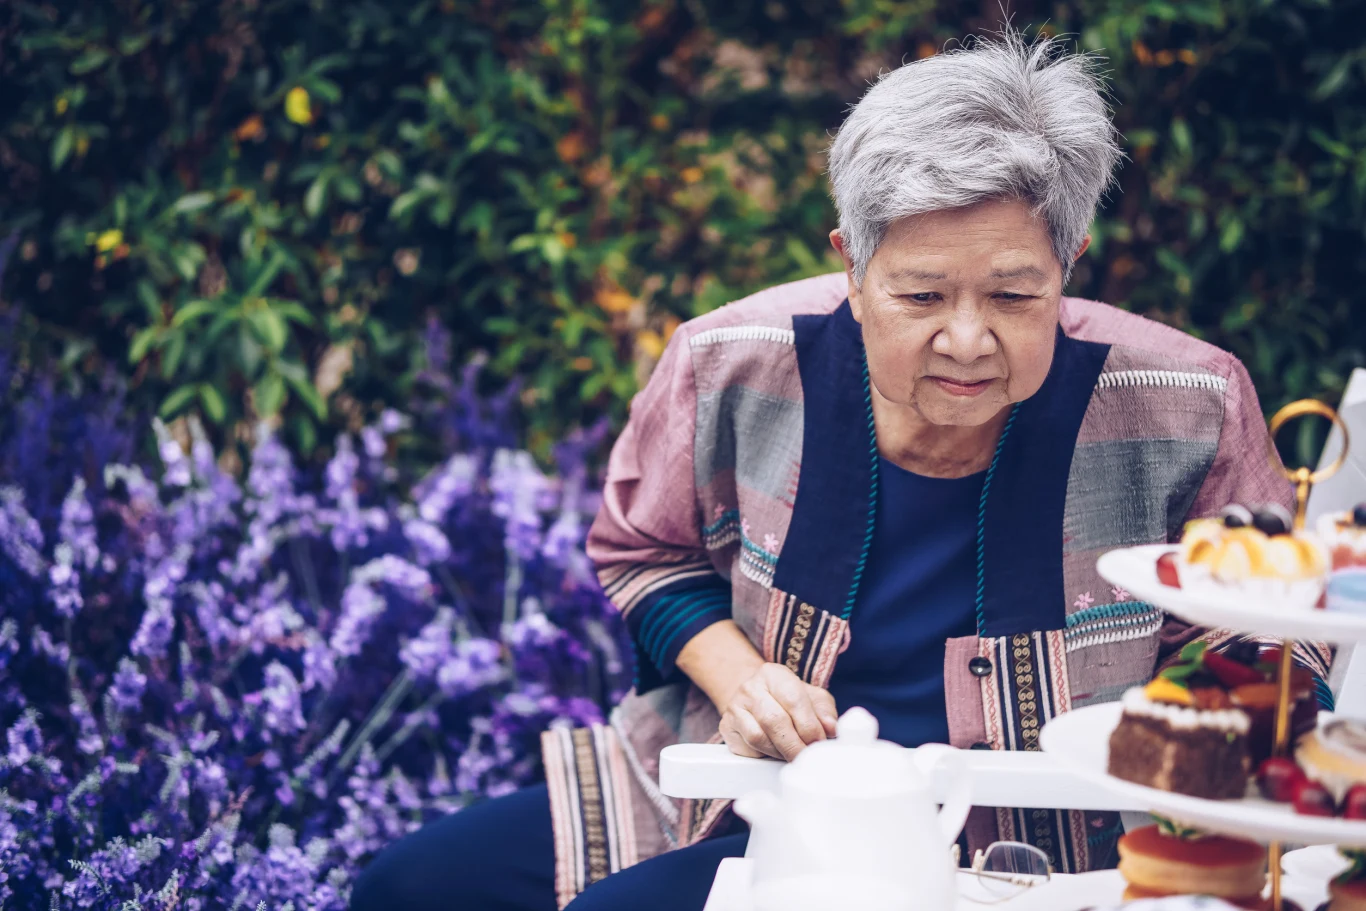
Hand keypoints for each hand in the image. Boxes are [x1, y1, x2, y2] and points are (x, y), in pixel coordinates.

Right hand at [718, 663, 838, 760]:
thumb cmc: (787, 698)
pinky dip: (765, 756)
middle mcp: (750, 687)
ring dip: (780, 752)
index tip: (820, 742)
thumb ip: (824, 711)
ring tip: (794, 755)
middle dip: (795, 745)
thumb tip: (831, 729)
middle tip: (807, 757)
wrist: (754, 699)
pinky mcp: (726, 728)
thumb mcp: (811, 697)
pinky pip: (747, 748)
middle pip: (774, 720)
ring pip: (758, 738)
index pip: (793, 699)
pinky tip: (776, 754)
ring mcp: (735, 708)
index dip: (809, 725)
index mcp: (773, 674)